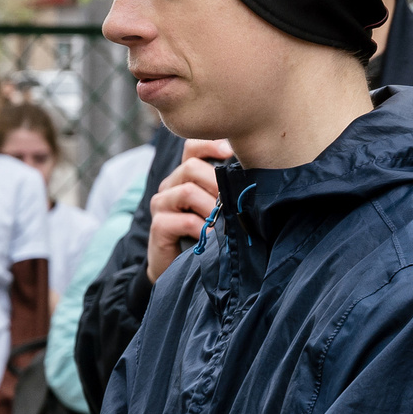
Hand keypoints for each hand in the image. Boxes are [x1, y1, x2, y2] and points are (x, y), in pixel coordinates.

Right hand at [144, 138, 231, 282]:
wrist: (178, 268)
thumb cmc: (205, 234)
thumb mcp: (219, 208)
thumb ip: (227, 191)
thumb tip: (253, 181)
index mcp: (185, 176)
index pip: (191, 148)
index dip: (209, 145)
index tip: (229, 152)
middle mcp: (170, 186)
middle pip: (190, 167)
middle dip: (217, 183)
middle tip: (233, 201)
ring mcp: (161, 205)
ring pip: (187, 191)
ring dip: (211, 208)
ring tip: (224, 223)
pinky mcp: (158, 226)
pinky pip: (185, 220)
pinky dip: (204, 229)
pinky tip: (213, 237)